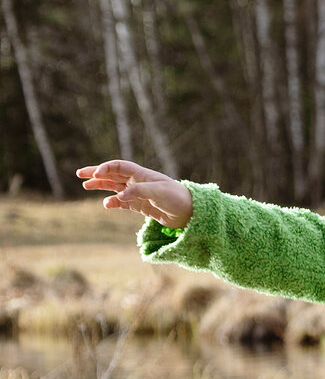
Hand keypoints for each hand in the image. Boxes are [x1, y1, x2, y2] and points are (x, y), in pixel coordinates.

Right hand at [78, 159, 193, 227]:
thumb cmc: (177, 198)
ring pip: (114, 187)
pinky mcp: (140, 206)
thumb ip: (138, 191)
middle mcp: (138, 182)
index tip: (95, 173)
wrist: (190, 213)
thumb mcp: (159, 192)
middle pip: (113, 174)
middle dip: (96, 173)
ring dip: (101, 186)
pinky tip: (106, 204)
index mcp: (142, 174)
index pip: (120, 166)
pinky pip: (122, 202)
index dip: (106, 167)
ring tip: (86, 186)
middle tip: (80, 174)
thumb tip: (119, 196)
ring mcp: (138, 194)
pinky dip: (113, 202)